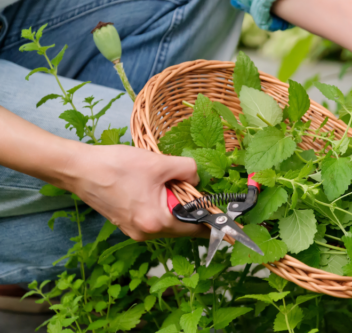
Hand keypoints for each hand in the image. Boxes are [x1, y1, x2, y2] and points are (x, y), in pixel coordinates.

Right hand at [64, 144, 207, 240]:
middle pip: (183, 226)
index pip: (196, 229)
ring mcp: (134, 230)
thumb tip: (198, 179)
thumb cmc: (116, 166)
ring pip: (168, 220)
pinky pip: (154, 217)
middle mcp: (146, 233)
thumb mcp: (160, 163)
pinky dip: (161, 204)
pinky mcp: (127, 222)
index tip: (227, 217)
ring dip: (176, 204)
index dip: (213, 221)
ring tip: (170, 183)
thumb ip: (188, 171)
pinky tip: (156, 186)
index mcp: (157, 222)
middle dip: (193, 208)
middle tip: (196, 188)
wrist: (78, 169)